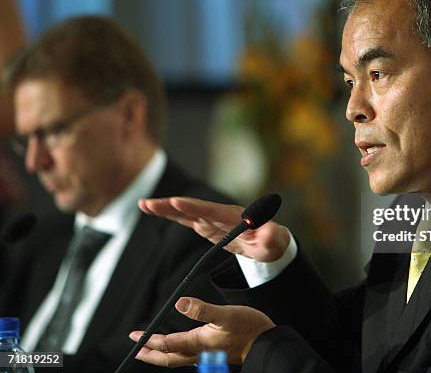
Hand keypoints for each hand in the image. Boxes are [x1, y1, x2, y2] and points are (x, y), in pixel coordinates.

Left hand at [129, 297, 274, 366]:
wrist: (266, 344)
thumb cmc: (249, 328)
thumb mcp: (226, 314)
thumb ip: (202, 310)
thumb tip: (180, 304)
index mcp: (200, 343)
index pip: (168, 344)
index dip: (151, 340)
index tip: (136, 335)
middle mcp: (200, 352)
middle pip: (169, 358)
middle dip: (151, 354)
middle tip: (136, 349)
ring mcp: (207, 355)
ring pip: (177, 358)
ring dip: (161, 355)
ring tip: (150, 350)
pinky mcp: (213, 353)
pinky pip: (187, 356)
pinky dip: (176, 353)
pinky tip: (177, 348)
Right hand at [138, 197, 289, 261]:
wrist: (267, 240)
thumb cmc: (271, 241)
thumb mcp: (273, 242)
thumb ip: (270, 236)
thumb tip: (269, 231)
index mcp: (234, 216)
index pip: (212, 211)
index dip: (194, 207)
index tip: (177, 202)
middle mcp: (220, 213)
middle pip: (193, 208)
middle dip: (172, 206)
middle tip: (150, 203)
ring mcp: (211, 218)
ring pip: (185, 212)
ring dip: (165, 208)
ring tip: (143, 204)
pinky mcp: (205, 224)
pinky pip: (184, 218)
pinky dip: (169, 214)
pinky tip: (151, 210)